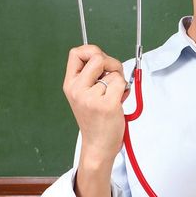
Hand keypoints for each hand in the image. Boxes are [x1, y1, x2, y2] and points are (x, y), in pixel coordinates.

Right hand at [63, 45, 128, 163]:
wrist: (98, 145)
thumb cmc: (96, 118)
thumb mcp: (85, 94)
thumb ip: (92, 76)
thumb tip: (105, 58)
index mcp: (70, 84)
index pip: (76, 53)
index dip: (92, 51)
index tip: (101, 61)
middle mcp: (77, 89)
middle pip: (98, 57)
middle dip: (112, 63)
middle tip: (114, 77)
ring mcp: (91, 97)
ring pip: (114, 72)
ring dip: (119, 81)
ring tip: (114, 95)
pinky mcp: (107, 105)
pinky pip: (121, 83)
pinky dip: (125, 90)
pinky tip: (119, 101)